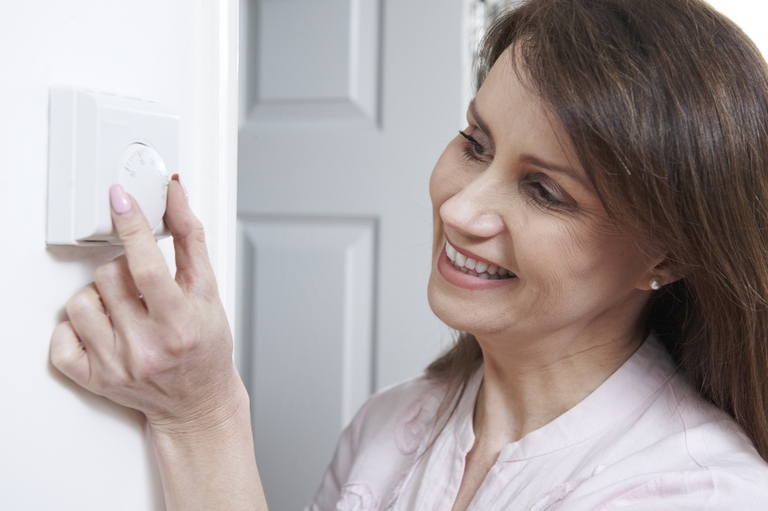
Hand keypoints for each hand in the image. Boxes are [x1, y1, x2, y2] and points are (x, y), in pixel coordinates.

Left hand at [50, 177, 265, 509]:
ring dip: (100, 294)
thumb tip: (174, 194)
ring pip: (81, 301)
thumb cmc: (207, 347)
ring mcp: (116, 365)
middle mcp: (146, 347)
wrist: (198, 402)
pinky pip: (62, 339)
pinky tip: (102, 325)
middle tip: (142, 283)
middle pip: (109, 277)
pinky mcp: (95, 380)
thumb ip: (190, 238)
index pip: (146, 267)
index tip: (120, 199)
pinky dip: (76, 326)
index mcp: (179, 323)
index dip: (131, 227)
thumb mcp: (209, 290)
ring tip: (123, 304)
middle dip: (124, 268)